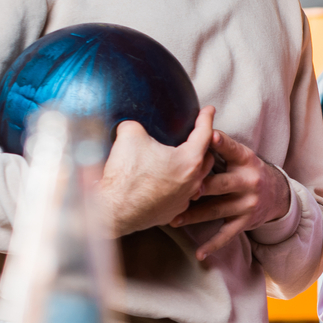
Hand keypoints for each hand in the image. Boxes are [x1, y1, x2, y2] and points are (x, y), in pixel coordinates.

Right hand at [96, 107, 214, 236]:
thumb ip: (137, 125)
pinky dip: (179, 185)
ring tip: (184, 160)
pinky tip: (170, 182)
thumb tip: (133, 126)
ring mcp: (185, 199)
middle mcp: (193, 181)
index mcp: (189, 160)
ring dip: (193, 168)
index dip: (206, 118)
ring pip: (197, 179)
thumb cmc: (125, 174)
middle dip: (204, 145)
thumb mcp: (129, 135)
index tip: (209, 110)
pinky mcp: (173, 212)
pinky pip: (183, 195)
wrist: (112, 210)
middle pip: (207, 158)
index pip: (204, 133)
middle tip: (197, 136)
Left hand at [170, 127, 292, 259]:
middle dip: (201, 187)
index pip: (232, 149)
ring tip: (173, 219)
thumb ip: (220, 146)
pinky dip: (212, 245)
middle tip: (181, 190)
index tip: (209, 135)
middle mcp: (249, 181)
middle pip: (221, 184)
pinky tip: (200, 253)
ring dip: (194, 216)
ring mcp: (248, 203)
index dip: (221, 143)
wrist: (278, 195)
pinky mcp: (246, 221)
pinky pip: (227, 234)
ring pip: (217, 210)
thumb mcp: (241, 156)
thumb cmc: (248, 171)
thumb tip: (192, 130)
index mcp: (246, 160)